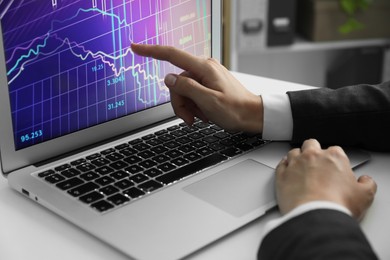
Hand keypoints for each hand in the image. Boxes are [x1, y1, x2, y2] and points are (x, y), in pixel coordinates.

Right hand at [131, 44, 262, 132]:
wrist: (252, 116)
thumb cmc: (235, 110)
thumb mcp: (208, 101)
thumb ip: (186, 88)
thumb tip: (168, 78)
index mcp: (203, 68)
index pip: (172, 55)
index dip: (151, 51)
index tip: (136, 48)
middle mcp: (204, 68)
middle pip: (176, 82)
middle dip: (179, 102)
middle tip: (190, 118)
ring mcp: (206, 76)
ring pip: (183, 90)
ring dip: (188, 107)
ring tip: (202, 117)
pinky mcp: (208, 84)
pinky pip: (192, 94)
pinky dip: (194, 106)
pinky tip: (204, 114)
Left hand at [276, 139, 376, 220]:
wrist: (315, 216)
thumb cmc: (336, 204)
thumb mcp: (364, 195)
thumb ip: (366, 184)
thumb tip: (364, 181)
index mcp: (334, 157)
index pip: (334, 150)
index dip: (334, 159)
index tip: (334, 168)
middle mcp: (312, 156)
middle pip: (311, 145)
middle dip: (313, 151)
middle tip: (316, 164)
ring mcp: (295, 164)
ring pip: (293, 152)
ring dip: (297, 158)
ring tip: (300, 169)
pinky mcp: (281, 175)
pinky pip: (280, 165)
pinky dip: (283, 167)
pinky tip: (287, 173)